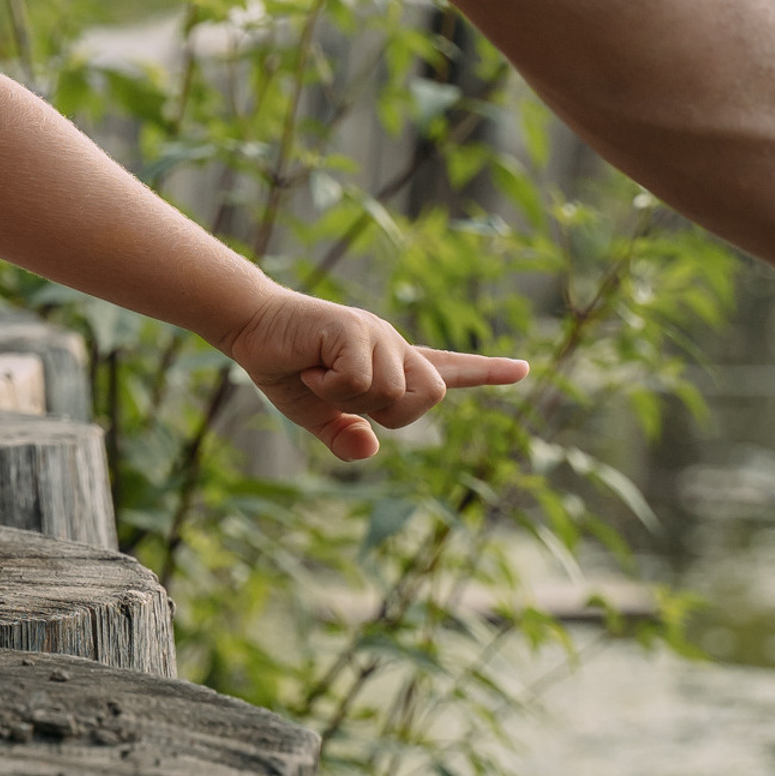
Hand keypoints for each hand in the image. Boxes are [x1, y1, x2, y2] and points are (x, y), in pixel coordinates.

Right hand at [223, 289, 528, 461]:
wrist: (251, 327)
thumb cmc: (286, 367)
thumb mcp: (316, 415)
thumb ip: (345, 435)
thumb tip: (370, 448)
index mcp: (389, 364)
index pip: (447, 368)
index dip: (486, 372)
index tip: (523, 368)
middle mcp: (391, 344)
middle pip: (432, 394)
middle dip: (392, 411)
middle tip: (343, 395)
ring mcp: (375, 333)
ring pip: (393, 392)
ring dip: (349, 398)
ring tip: (319, 374)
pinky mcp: (352, 327)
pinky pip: (360, 378)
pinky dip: (331, 385)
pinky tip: (310, 365)